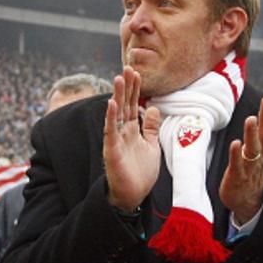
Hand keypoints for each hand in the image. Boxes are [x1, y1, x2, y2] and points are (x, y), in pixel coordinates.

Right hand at [103, 67, 160, 211]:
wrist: (133, 195)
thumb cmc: (140, 173)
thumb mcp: (151, 146)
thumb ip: (150, 128)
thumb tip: (151, 108)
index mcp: (132, 130)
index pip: (133, 105)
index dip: (135, 89)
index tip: (137, 72)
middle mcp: (122, 132)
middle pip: (124, 105)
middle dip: (126, 86)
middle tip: (128, 67)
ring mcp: (116, 140)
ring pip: (116, 114)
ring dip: (118, 95)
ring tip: (119, 79)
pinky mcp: (111, 150)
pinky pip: (110, 131)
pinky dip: (110, 117)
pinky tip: (111, 103)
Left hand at [219, 94, 262, 224]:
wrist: (248, 202)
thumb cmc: (253, 169)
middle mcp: (261, 155)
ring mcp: (250, 167)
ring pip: (253, 149)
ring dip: (252, 134)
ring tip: (251, 119)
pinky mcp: (237, 177)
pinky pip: (237, 165)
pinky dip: (236, 155)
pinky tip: (236, 144)